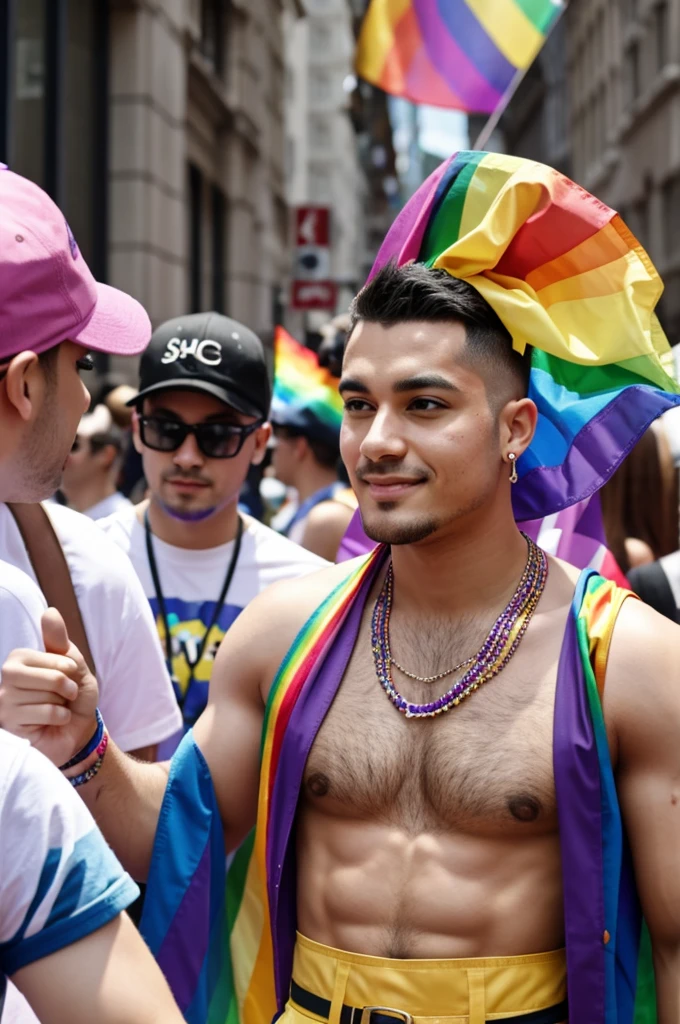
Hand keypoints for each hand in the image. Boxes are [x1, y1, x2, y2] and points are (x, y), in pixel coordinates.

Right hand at [0, 608, 98, 765]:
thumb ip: (59, 640)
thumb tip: (50, 612)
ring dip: (62, 705)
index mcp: (19, 658)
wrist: (77, 731)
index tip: (68, 677)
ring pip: (49, 697)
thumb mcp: (73, 665)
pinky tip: (51, 723)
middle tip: (65, 696)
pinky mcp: (9, 724)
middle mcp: (6, 677)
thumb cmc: (73, 696)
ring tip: (55, 709)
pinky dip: (59, 718)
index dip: (70, 669)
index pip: (55, 658)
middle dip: (68, 689)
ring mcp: (4, 702)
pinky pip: (46, 714)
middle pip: (53, 678)